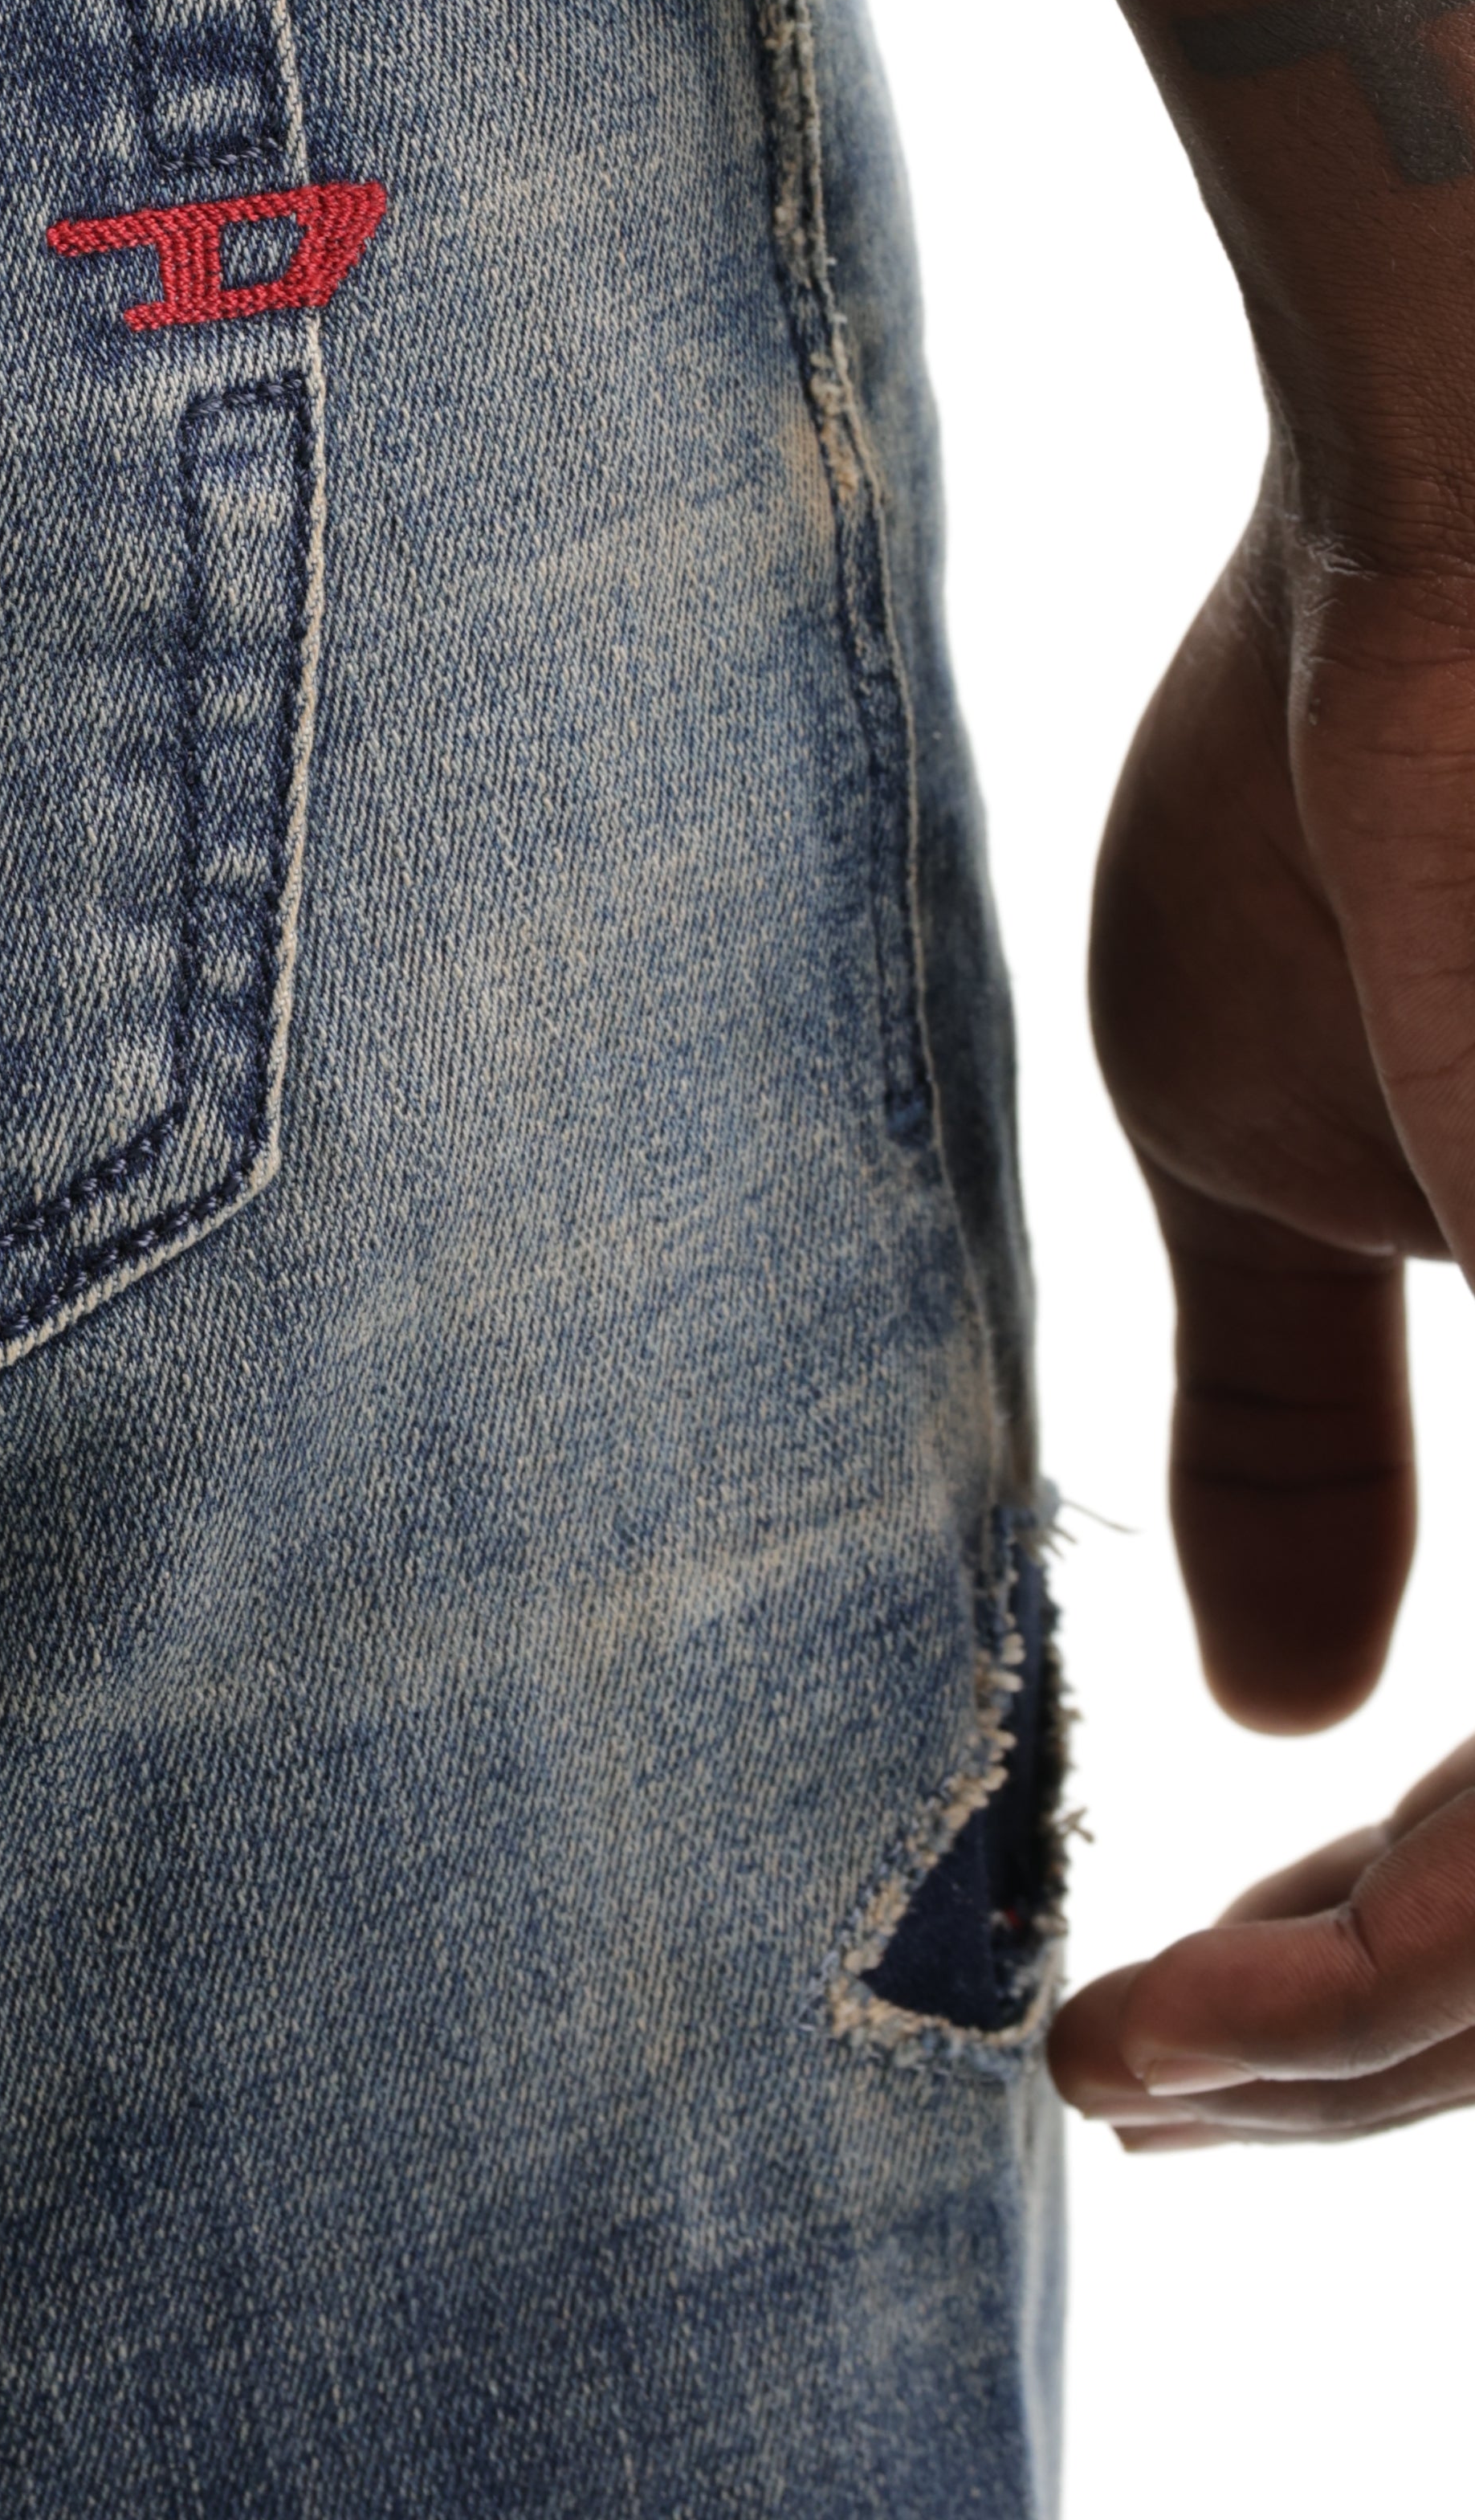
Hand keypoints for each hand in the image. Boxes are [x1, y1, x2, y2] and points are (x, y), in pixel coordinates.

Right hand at [1054, 477, 1474, 2133]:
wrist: (1461, 506)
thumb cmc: (1364, 745)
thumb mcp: (1285, 1146)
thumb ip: (1305, 1431)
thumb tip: (1280, 1701)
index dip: (1403, 1944)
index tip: (1156, 2008)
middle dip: (1386, 2046)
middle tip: (1143, 2081)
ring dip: (1390, 2049)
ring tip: (1148, 2073)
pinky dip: (1440, 1963)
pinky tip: (1242, 1998)